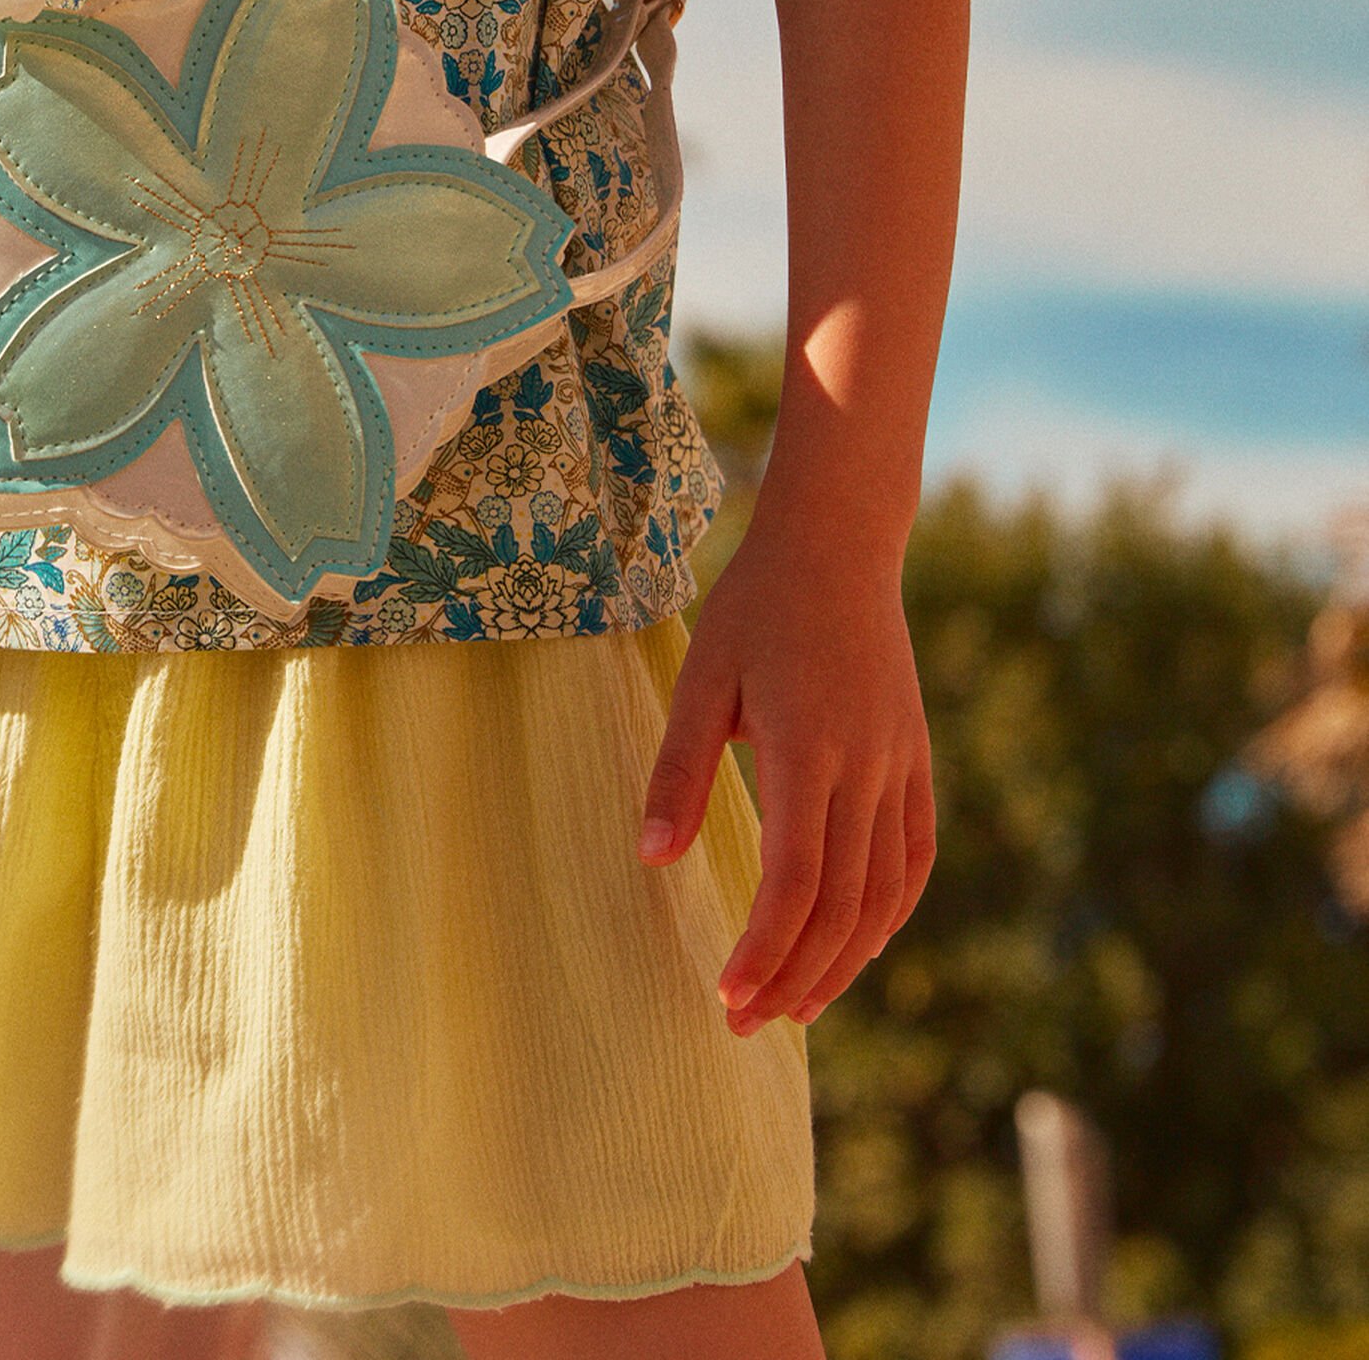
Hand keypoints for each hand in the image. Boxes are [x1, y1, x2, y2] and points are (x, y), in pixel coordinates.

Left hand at [638, 519, 935, 1032]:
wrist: (838, 546)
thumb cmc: (755, 607)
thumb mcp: (701, 676)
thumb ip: (679, 768)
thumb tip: (651, 859)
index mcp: (808, 749)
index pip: (795, 879)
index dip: (765, 949)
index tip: (728, 998)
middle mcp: (867, 767)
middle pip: (843, 904)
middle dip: (796, 975)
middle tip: (748, 1023)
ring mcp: (902, 765)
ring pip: (885, 893)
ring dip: (844, 960)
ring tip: (797, 1006)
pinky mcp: (918, 759)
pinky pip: (915, 856)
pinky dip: (892, 912)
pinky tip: (861, 946)